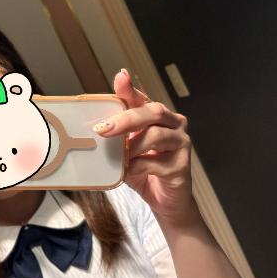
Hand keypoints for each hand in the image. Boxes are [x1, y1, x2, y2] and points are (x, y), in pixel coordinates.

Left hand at [92, 69, 193, 222]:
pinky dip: (137, 166)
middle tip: (103, 129)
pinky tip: (128, 172)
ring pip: (156, 135)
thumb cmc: (143, 170)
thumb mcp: (123, 150)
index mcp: (156, 116)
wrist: (165, 201)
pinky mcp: (182, 165)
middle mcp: (172, 124)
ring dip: (132, 146)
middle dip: (126, 119)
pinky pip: (156, 162)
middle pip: (152, 111)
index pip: (141, 97)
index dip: (129, 88)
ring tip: (119, 156)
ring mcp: (180, 143)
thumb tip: (95, 127)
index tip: (120, 77)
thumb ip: (114, 136)